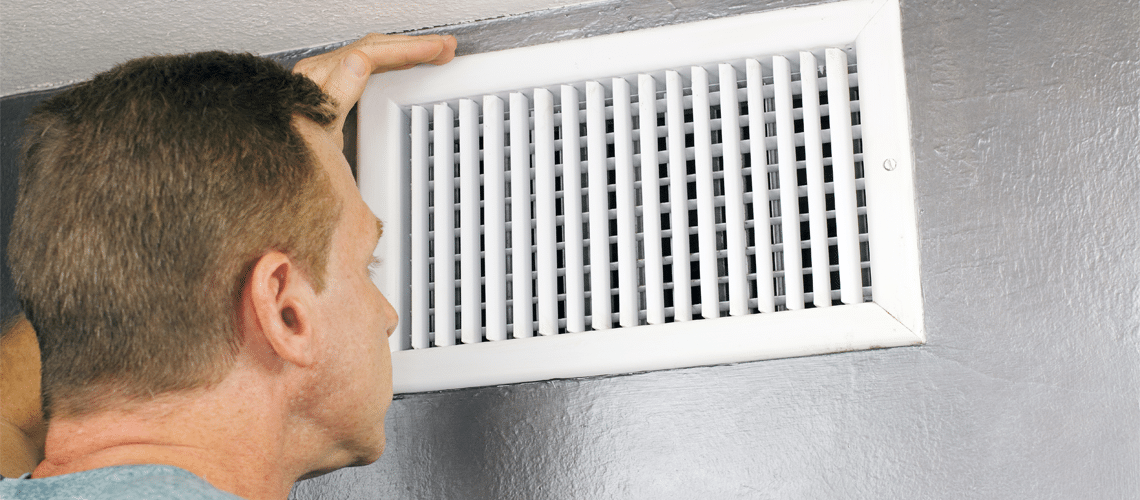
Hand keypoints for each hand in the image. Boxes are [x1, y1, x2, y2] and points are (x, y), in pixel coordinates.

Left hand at [292, 33, 456, 137]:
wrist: (281, 163)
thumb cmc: (297, 151)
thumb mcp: (320, 126)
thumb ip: (338, 92)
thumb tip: (359, 62)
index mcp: (321, 78)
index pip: (371, 52)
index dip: (406, 49)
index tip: (434, 50)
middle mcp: (322, 73)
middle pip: (375, 47)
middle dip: (413, 46)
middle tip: (445, 48)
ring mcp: (327, 78)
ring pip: (374, 53)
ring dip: (405, 50)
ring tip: (435, 52)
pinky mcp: (333, 88)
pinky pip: (368, 64)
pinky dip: (392, 61)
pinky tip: (405, 64)